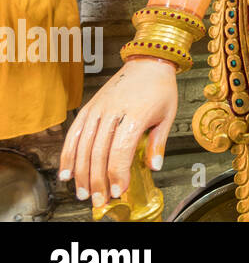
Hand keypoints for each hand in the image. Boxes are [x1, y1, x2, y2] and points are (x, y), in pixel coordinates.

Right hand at [59, 56, 177, 206]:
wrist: (148, 61)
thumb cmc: (160, 87)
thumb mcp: (168, 114)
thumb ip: (158, 142)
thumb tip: (154, 167)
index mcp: (135, 115)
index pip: (120, 152)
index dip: (117, 174)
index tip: (118, 191)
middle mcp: (113, 113)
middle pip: (99, 154)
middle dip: (97, 181)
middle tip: (98, 200)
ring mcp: (98, 110)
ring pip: (83, 147)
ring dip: (81, 173)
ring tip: (82, 192)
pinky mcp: (89, 108)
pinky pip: (74, 134)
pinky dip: (68, 155)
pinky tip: (66, 172)